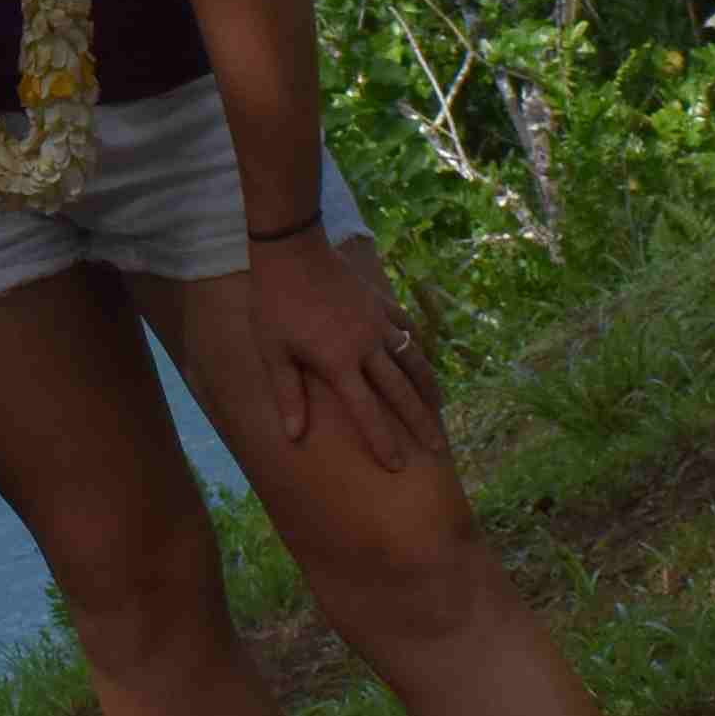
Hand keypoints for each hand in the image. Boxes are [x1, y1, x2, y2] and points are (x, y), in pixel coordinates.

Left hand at [246, 225, 443, 471]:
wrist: (293, 250)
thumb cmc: (276, 303)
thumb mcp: (274, 352)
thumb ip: (289, 395)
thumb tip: (294, 437)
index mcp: (339, 363)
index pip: (366, 412)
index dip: (382, 441)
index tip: (397, 465)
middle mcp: (367, 347)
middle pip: (400, 392)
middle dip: (419, 423)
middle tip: (437, 449)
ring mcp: (378, 323)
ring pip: (412, 360)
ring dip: (427, 386)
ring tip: (440, 408)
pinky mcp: (380, 302)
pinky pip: (406, 328)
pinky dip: (417, 345)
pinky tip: (422, 356)